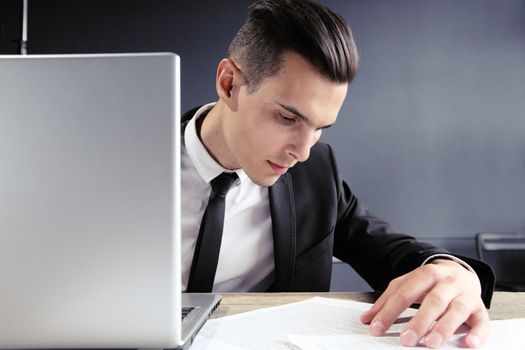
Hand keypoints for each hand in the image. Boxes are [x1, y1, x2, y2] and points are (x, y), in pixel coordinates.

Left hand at [360, 259, 489, 347]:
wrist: (461, 272)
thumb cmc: (430, 283)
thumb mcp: (408, 284)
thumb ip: (388, 300)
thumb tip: (366, 319)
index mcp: (426, 274)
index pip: (405, 292)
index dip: (389, 311)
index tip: (376, 328)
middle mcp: (448, 283)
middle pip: (433, 301)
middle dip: (419, 321)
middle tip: (406, 339)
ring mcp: (466, 295)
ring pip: (457, 310)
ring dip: (445, 327)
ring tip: (431, 343)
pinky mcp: (480, 309)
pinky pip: (483, 321)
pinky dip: (478, 333)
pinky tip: (469, 343)